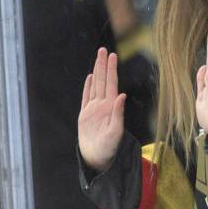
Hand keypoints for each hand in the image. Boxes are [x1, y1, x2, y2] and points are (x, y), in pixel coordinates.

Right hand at [78, 47, 126, 170]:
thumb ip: (119, 113)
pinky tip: (90, 77)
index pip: (111, 83)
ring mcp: (94, 109)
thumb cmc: (110, 148)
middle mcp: (103, 105)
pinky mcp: (85, 115)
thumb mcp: (116, 131)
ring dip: (97, 72)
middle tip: (103, 50)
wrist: (97, 158)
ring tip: (98, 58)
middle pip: (102, 81)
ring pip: (95, 86)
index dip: (111, 69)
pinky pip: (86, 97)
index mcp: (110, 107)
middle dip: (103, 65)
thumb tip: (122, 95)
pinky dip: (88, 87)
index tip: (113, 55)